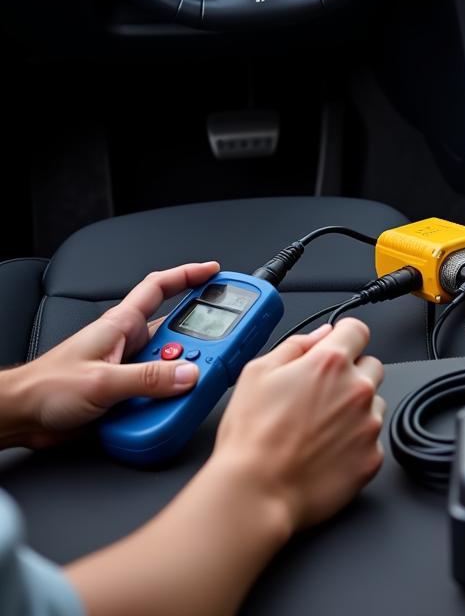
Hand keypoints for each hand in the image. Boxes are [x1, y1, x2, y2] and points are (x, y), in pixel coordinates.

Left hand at [0, 261, 219, 447]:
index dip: (189, 275)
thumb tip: (188, 373)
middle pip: (176, 331)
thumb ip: (147, 378)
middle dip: (199, 339)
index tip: (215, 272)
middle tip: (219, 347)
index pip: (161, 287)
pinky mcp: (126, 392)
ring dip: (182, 375)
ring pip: (170, 363)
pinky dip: (169, 398)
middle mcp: (127, 342)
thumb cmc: (46, 388)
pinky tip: (168, 409)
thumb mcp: (102, 382)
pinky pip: (159, 390)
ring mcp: (128, 367)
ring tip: (189, 385)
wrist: (20, 417)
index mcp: (121, 324)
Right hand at [210, 318, 384, 531]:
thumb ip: (295, 346)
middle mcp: (357, 390)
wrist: (256, 492)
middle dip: (352, 373)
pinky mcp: (372, 457)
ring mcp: (368, 424)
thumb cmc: (251, 437)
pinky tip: (326, 452)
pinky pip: (372, 439)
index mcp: (330, 363)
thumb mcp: (257, 373)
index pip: (357, 331)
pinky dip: (355, 442)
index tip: (337, 346)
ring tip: (320, 428)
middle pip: (371, 366)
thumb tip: (321, 335)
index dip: (345, 337)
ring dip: (355, 408)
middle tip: (321, 395)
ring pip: (374, 403)